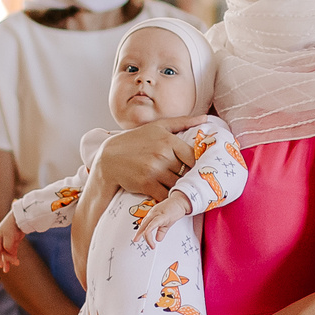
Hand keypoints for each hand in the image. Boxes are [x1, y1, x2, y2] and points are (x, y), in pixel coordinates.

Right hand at [0, 214, 25, 271]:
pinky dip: (14, 255)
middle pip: (1, 251)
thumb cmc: (14, 225)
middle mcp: (2, 238)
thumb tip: (9, 254)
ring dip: (9, 260)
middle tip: (5, 270)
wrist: (22, 216)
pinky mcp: (15, 239)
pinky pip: (13, 249)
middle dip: (3, 261)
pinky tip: (16, 261)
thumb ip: (8, 246)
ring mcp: (9, 238)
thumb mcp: (9, 237)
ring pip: (7, 251)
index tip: (0, 265)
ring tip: (11, 267)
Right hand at [94, 118, 208, 201]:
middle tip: (191, 180)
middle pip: (186, 172)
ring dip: (179, 187)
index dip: (198, 165)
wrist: (108, 159)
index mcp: (168, 140)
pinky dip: (168, 196)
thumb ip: (182, 122)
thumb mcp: (157, 127)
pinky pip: (166, 194)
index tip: (198, 169)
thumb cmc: (135, 141)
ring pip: (177, 184)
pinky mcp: (146, 184)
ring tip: (180, 187)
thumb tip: (206, 118)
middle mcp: (162, 154)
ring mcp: (154, 170)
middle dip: (189, 177)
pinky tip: (167, 194)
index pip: (194, 157)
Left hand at [134, 190, 191, 247]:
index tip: (141, 240)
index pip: (143, 224)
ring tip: (150, 244)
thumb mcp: (166, 222)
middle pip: (142, 225)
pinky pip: (154, 224)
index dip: (140, 233)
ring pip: (147, 225)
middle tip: (135, 240)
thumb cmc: (173, 209)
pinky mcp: (163, 215)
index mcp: (152, 215)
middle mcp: (152, 214)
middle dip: (138, 234)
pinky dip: (152, 232)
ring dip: (147, 236)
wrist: (180, 201)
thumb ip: (161, 231)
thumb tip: (158, 239)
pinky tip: (156, 239)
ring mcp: (157, 214)